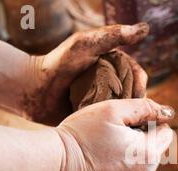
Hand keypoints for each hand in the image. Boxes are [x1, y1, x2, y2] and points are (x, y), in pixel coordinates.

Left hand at [22, 23, 148, 124]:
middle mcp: (111, 81)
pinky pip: (112, 124)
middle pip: (134, 94)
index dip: (140, 85)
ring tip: (125, 127)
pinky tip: (117, 134)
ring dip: (128, 118)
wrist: (32, 90)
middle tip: (132, 116)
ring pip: (126, 110)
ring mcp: (103, 100)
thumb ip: (113, 35)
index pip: (136, 74)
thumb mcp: (85, 45)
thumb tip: (145, 29)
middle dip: (136, 104)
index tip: (137, 96)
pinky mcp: (96, 116)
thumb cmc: (57, 63)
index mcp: (112, 64)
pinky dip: (116, 127)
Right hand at [49, 98, 173, 170]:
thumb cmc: (80, 134)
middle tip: (113, 140)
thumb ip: (145, 108)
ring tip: (107, 156)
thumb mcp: (112, 110)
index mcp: (148, 154)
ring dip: (133, 164)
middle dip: (141, 145)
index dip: (150, 126)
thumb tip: (167, 113)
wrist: (52, 165)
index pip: (166, 135)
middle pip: (155, 155)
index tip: (129, 125)